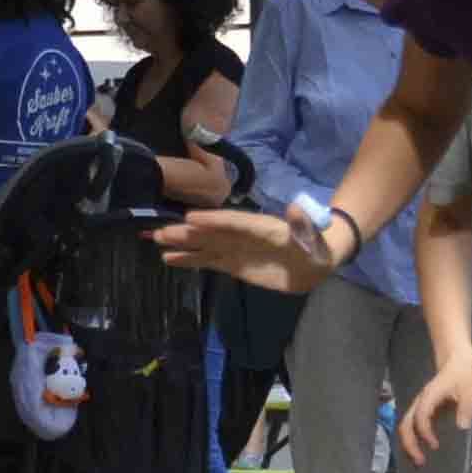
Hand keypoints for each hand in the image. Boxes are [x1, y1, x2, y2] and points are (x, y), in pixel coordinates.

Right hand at [155, 206, 334, 296]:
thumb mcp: (312, 236)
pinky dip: (189, 260)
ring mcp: (235, 249)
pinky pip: (207, 260)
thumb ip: (302, 225)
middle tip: (159, 231)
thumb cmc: (315, 246)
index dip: (213, 220)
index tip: (190, 218)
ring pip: (204, 245)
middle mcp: (241, 235)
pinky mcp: (233, 264)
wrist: (314, 262)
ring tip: (156, 240)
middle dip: (187, 232)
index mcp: (259, 226)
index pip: (233, 221)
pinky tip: (168, 258)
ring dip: (181, 243)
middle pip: (211, 232)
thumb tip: (296, 208)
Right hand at [396, 355, 471, 468]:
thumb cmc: (463, 374)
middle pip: (405, 424)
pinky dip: (414, 439)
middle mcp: (420, 402)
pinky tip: (422, 449)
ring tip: (419, 460)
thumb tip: (462, 427)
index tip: (435, 446)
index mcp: (430, 396)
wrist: (455, 360)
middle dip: (409, 444)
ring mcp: (420, 405)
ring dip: (409, 444)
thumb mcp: (470, 389)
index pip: (420, 416)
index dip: (424, 432)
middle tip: (420, 462)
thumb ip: (466, 408)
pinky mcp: (423, 409)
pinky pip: (412, 425)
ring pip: (405, 426)